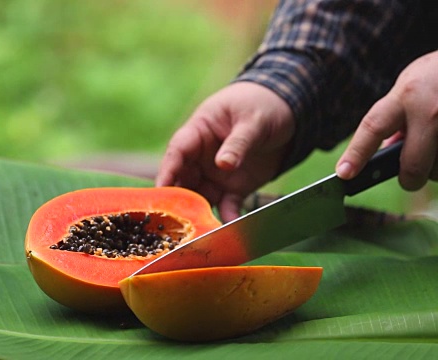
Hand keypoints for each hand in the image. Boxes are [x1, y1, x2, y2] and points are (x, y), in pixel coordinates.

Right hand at [156, 82, 294, 221]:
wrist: (288, 112)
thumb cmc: (262, 105)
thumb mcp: (252, 120)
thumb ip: (238, 142)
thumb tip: (223, 165)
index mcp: (199, 133)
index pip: (177, 152)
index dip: (167, 171)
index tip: (160, 190)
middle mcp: (201, 158)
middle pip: (183, 181)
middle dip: (179, 201)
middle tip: (179, 220)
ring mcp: (216, 175)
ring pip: (201, 198)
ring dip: (201, 214)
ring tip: (204, 230)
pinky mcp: (234, 188)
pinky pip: (227, 206)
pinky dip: (228, 217)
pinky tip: (232, 226)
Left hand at [336, 50, 437, 190]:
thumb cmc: (437, 76)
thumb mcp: (410, 87)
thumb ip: (396, 117)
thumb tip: (388, 151)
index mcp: (406, 95)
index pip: (373, 128)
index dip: (356, 154)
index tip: (343, 174)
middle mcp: (430, 110)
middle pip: (413, 165)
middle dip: (409, 179)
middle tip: (408, 179)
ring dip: (436, 169)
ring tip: (436, 147)